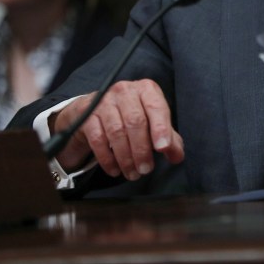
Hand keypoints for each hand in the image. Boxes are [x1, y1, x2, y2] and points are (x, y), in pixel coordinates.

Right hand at [50, 79, 184, 179]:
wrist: (95, 109)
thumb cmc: (132, 115)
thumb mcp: (153, 122)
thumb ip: (168, 138)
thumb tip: (177, 156)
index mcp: (146, 89)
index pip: (156, 107)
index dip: (161, 128)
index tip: (163, 148)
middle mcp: (125, 90)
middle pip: (135, 121)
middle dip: (142, 150)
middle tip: (146, 170)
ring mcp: (104, 101)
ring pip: (116, 132)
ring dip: (125, 158)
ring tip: (133, 173)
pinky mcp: (87, 114)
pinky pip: (98, 139)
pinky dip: (107, 158)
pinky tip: (115, 170)